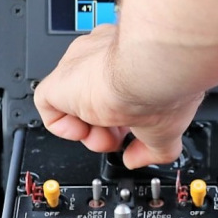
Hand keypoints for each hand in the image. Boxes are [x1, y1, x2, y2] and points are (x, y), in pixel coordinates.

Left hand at [33, 24, 203, 167]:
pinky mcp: (61, 78)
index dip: (128, 118)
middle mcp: (108, 58)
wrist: (152, 71)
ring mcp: (83, 65)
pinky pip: (48, 104)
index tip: (138, 130)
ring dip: (91, 131)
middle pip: (97, 98)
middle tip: (122, 137)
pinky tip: (84, 130)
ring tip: (106, 137)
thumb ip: (155, 148)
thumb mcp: (170, 128)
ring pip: (76, 103)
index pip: (122, 89)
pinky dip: (63, 127)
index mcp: (137, 62)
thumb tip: (139, 159)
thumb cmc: (167, 87)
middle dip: (110, 127)